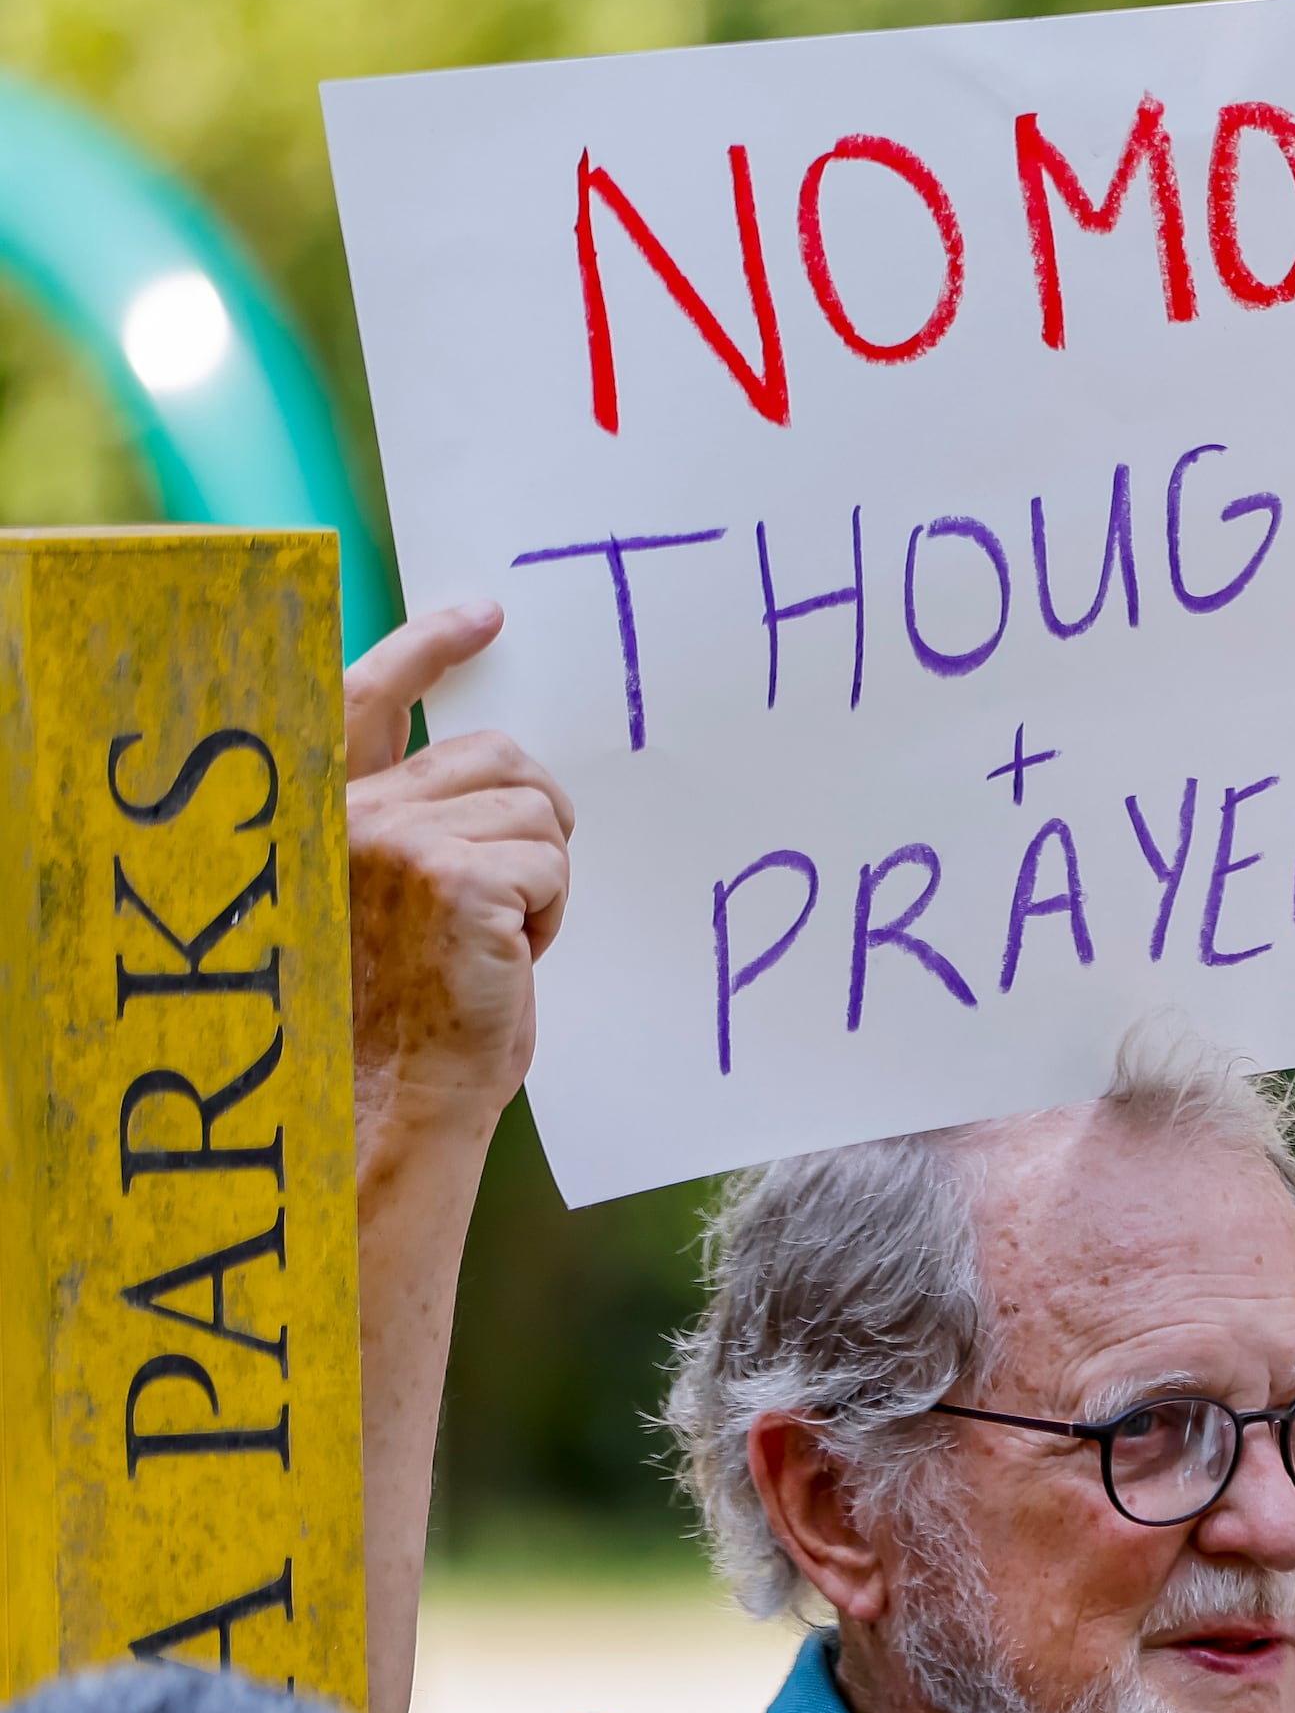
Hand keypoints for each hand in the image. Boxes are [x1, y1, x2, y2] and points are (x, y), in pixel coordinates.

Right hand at [345, 602, 568, 1130]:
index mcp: (323, 809)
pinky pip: (553, 862)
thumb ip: (416, 828)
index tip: (483, 615)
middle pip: (494, 755)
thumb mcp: (391, 899)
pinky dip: (551, 916)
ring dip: (542, 878)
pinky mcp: (455, 875)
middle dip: (533, 819)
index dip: (427, 648)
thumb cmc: (397, 1014)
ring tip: (494, 940)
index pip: (369, 698)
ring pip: (534, 809)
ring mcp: (396, 838)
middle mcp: (346, 810)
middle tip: (517, 896)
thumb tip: (497, 772)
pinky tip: (506, 960)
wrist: (389, 1097)